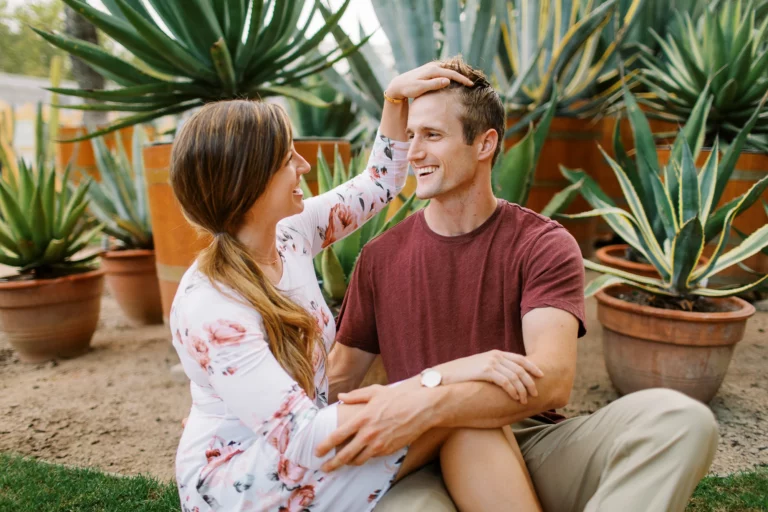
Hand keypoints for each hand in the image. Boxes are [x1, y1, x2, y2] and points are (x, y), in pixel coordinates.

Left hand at [315, 383, 430, 471]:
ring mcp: (379, 445)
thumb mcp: (375, 392)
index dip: (325, 445)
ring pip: (358, 460)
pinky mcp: (388, 450)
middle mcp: (368, 435)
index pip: (337, 436)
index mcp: (362, 419)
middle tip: (324, 468)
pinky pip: (372, 457)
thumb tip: (341, 397)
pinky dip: (365, 457)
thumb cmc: (398, 398)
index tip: (317, 451)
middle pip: (345, 455)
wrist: (421, 409)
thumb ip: (356, 395)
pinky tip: (362, 454)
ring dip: (348, 462)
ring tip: (343, 462)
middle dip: (332, 464)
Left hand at [385, 62, 473, 100]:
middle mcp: (433, 66)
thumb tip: (448, 80)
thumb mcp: (420, 88)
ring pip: (448, 68)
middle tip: (473, 81)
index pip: (452, 74)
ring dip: (457, 73)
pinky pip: (444, 69)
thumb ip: (434, 84)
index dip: (462, 79)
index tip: (471, 85)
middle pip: (452, 69)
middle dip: (463, 75)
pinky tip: (454, 77)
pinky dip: (451, 72)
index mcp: (433, 70)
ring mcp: (431, 66)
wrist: (398, 84)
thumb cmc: (408, 88)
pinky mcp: (429, 69)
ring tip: (466, 79)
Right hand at [440, 350, 543, 404]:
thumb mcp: (480, 368)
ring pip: (515, 376)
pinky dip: (513, 390)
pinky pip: (505, 381)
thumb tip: (506, 380)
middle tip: (535, 393)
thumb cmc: (461, 375)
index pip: (520, 359)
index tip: (541, 376)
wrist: (443, 375)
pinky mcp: (485, 371)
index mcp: (496, 354)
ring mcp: (490, 363)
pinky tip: (515, 398)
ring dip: (522, 389)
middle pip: (521, 368)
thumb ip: (494, 370)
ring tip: (525, 400)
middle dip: (530, 381)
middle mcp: (495, 356)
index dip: (533, 367)